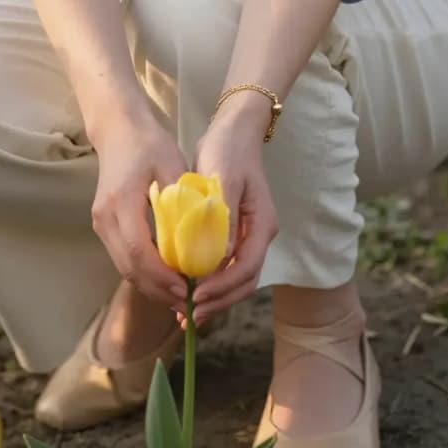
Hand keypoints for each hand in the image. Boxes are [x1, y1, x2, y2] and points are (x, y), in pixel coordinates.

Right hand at [90, 101, 189, 311]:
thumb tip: (206, 239)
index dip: (161, 275)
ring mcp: (101, 224)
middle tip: (189, 301)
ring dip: (151, 285)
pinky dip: (145, 273)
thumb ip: (184, 202)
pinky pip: (124, 258)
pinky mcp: (104, 226)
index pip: (138, 251)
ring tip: (182, 294)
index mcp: (121, 202)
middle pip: (128, 268)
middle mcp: (105, 218)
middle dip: (159, 289)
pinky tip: (167, 277)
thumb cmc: (149, 144)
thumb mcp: (172, 165)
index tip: (187, 287)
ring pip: (124, 268)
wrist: (118, 130)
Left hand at [186, 108, 278, 326]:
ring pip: (234, 280)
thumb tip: (219, 257)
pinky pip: (223, 268)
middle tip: (189, 316)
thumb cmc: (228, 151)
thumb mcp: (224, 178)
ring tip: (186, 315)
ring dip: (212, 299)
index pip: (246, 269)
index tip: (197, 296)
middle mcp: (257, 236)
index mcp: (262, 225)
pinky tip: (187, 292)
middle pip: (243, 282)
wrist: (232, 131)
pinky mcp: (232, 235)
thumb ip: (223, 217)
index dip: (223, 288)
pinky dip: (208, 284)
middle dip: (217, 302)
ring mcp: (247, 237)